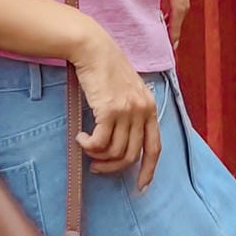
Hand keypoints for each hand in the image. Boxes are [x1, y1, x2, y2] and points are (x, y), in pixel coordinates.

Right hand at [69, 19, 160, 190]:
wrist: (93, 48)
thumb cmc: (107, 67)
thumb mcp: (128, 89)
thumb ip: (132, 112)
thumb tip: (124, 142)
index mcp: (149, 107)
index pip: (155, 147)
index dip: (148, 171)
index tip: (140, 187)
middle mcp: (141, 111)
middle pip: (131, 155)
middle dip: (112, 167)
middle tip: (97, 167)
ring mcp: (126, 111)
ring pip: (114, 152)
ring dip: (98, 156)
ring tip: (87, 146)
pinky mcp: (108, 110)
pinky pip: (99, 143)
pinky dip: (88, 146)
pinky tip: (81, 138)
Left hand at [164, 0, 189, 50]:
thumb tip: (150, 11)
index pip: (180, 7)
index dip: (176, 29)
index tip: (171, 47)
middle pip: (182, 4)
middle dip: (176, 26)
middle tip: (168, 47)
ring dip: (173, 16)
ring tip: (164, 34)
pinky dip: (169, 5)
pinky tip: (160, 13)